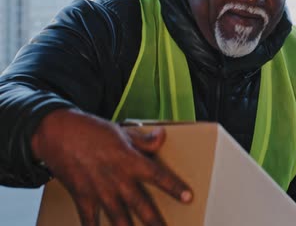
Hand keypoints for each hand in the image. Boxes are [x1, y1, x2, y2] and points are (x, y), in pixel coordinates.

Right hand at [31, 108, 192, 225]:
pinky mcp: (82, 197)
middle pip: (141, 205)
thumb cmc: (91, 129)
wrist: (57, 133)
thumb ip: (143, 140)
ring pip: (119, 218)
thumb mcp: (121, 131)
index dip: (174, 186)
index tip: (188, 197)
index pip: (158, 175)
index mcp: (129, 160)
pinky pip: (90, 220)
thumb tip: (162, 136)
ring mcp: (99, 190)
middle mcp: (116, 178)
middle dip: (155, 221)